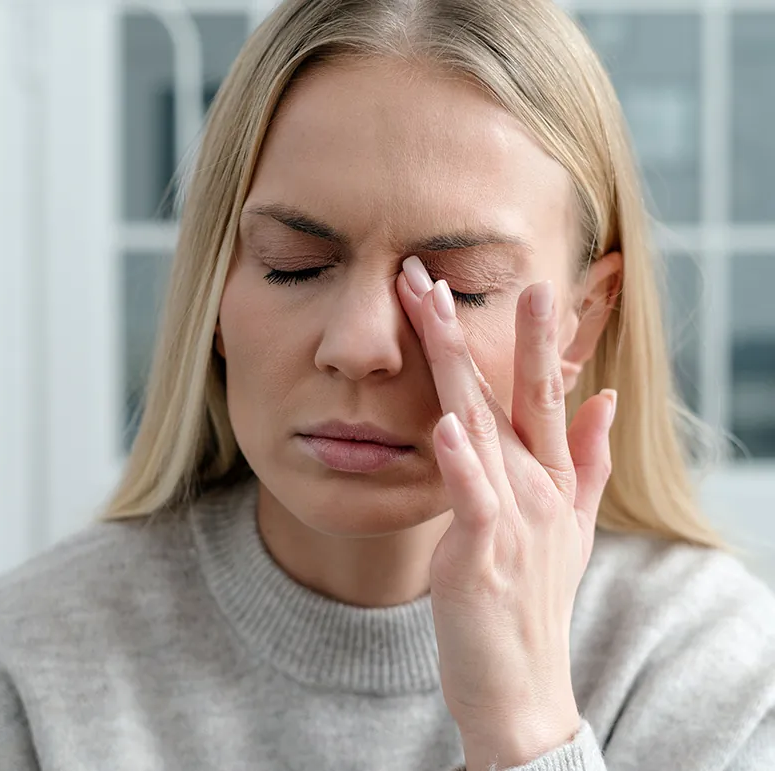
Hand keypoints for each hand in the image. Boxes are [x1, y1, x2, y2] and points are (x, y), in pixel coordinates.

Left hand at [397, 256, 615, 769]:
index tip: (514, 281)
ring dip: (458, 366)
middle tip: (444, 270)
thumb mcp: (570, 527)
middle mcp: (538, 488)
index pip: (539, 391)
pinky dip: (461, 463)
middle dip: (480, 328)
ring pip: (483, 427)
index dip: (528, 336)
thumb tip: (606, 399)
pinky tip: (446, 424)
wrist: (523, 689)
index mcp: (551, 478)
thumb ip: (588, 461)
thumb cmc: (532, 602)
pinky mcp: (485, 556)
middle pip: (508, 393)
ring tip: (434, 308)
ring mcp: (515, 520)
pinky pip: (473, 500)